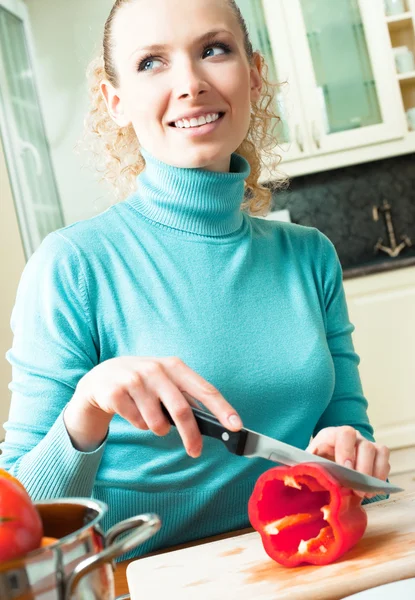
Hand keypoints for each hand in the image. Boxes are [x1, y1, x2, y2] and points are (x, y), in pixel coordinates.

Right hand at [64, 356, 241, 456]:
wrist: (101, 377)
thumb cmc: (142, 382)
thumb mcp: (165, 381)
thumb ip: (186, 397)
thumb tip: (214, 421)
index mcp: (174, 365)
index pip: (204, 389)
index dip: (222, 408)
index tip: (235, 425)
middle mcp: (156, 369)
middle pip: (182, 410)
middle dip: (191, 435)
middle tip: (195, 451)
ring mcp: (134, 380)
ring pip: (157, 422)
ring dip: (158, 428)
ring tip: (150, 417)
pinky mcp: (115, 392)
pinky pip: (137, 423)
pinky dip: (139, 425)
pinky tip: (132, 412)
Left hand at [306, 426, 390, 497]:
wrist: (326, 462)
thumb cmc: (317, 461)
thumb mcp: (308, 461)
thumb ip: (307, 464)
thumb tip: (302, 469)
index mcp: (334, 434)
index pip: (345, 434)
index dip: (347, 451)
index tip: (345, 469)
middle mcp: (354, 436)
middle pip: (365, 445)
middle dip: (363, 469)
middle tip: (357, 489)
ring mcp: (367, 445)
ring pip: (380, 452)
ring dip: (374, 474)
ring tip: (365, 493)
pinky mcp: (377, 455)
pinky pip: (385, 462)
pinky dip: (381, 476)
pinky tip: (372, 491)